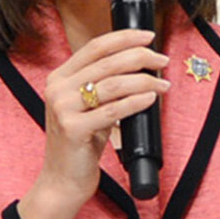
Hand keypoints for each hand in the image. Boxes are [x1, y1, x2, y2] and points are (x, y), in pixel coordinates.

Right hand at [17, 28, 168, 218]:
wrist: (62, 181)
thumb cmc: (80, 144)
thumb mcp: (89, 108)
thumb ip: (105, 86)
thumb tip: (142, 66)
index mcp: (59, 77)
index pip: (95, 47)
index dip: (124, 38)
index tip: (149, 37)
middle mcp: (57, 89)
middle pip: (107, 62)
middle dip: (140, 57)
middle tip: (162, 60)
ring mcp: (62, 109)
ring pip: (113, 84)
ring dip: (144, 81)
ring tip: (162, 84)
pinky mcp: (72, 129)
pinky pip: (113, 111)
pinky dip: (136, 102)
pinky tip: (151, 99)